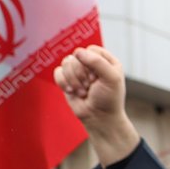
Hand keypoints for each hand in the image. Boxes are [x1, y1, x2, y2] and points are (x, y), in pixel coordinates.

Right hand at [54, 45, 139, 165]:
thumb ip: (97, 62)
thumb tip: (77, 52)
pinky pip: (57, 72)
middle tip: (90, 87)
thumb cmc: (109, 99)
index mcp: (106, 60)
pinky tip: (72, 92)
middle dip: (82, 75)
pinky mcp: (67, 79)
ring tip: (83, 92)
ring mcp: (78, 71)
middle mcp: (92, 63)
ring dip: (74, 81)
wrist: (99, 118)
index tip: (97, 78)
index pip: (90, 50)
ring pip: (66, 63)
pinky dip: (64, 83)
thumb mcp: (111, 79)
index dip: (91, 63)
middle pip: (76, 56)